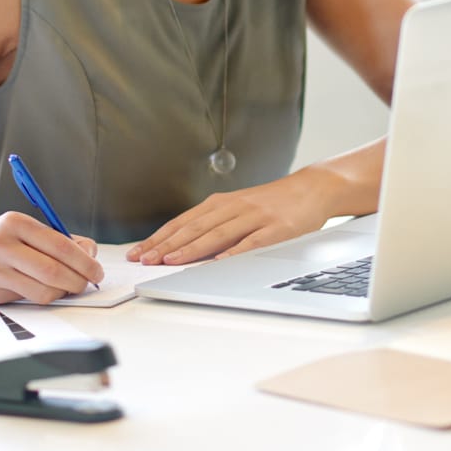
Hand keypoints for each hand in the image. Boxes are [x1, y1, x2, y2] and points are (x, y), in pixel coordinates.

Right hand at [0, 212, 101, 304]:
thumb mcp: (25, 230)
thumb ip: (58, 239)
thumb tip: (90, 252)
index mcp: (17, 222)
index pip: (60, 244)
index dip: (84, 261)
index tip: (96, 270)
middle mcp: (2, 243)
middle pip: (53, 269)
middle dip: (78, 280)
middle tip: (86, 284)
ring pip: (42, 288)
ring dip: (62, 292)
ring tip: (66, 288)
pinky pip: (27, 298)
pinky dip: (44, 297)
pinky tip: (45, 290)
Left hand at [127, 171, 336, 264]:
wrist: (312, 188)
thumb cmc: (272, 203)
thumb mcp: (239, 208)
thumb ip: (215, 224)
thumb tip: (181, 246)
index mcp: (222, 202)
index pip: (183, 221)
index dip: (159, 237)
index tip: (138, 252)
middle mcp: (234, 207)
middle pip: (195, 227)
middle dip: (167, 244)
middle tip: (144, 259)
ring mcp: (256, 216)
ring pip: (218, 233)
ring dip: (192, 248)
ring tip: (171, 260)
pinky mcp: (277, 228)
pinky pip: (253, 242)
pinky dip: (235, 252)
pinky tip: (219, 262)